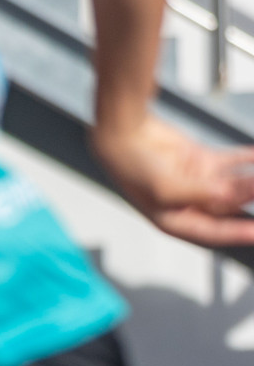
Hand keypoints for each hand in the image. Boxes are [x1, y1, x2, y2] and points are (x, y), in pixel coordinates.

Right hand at [94, 115, 253, 246]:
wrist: (124, 132)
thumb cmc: (129, 166)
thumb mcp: (164, 188)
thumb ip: (199, 193)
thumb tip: (227, 195)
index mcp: (173, 219)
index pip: (211, 232)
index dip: (236, 233)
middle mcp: (187, 202)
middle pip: (226, 207)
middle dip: (247, 199)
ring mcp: (196, 181)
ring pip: (232, 184)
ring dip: (251, 181)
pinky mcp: (201, 160)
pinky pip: (232, 161)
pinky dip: (249, 159)